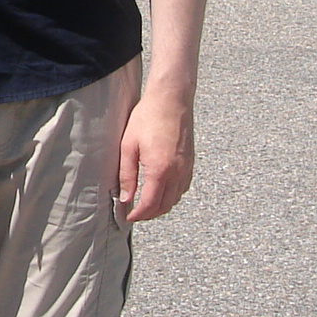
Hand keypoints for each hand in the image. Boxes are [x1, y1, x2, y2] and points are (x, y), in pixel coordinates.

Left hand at [116, 90, 194, 223]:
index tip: (128, 217)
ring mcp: (186, 168)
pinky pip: (183, 188)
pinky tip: (161, 190)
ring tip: (145, 204)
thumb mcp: (128, 146)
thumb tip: (125, 198)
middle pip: (164, 206)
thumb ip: (127, 175)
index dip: (138, 215)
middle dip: (148, 214)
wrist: (172, 100)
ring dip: (160, 206)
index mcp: (160, 170)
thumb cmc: (148, 118)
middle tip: (134, 213)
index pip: (150, 205)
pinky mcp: (191, 163)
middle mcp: (177, 173)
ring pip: (175, 199)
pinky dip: (172, 196)